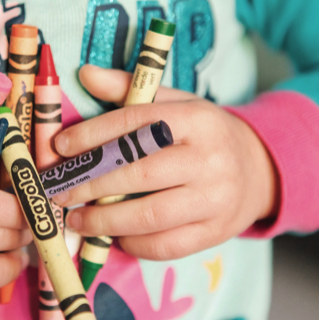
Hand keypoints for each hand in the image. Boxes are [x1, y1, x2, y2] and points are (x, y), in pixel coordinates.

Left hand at [51, 65, 278, 259]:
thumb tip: (85, 74)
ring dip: (103, 221)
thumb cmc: (202, 135)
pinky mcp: (215, 232)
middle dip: (90, 185)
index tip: (61, 147)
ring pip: (148, 216)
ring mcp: (215, 199)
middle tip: (59, 192)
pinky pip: (165, 245)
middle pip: (138, 174)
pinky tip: (113, 235)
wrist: (258, 170)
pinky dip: (132, 242)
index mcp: (196, 120)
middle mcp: (209, 159)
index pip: (136, 123)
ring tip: (76, 220)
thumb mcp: (174, 104)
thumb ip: (130, 90)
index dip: (92, 136)